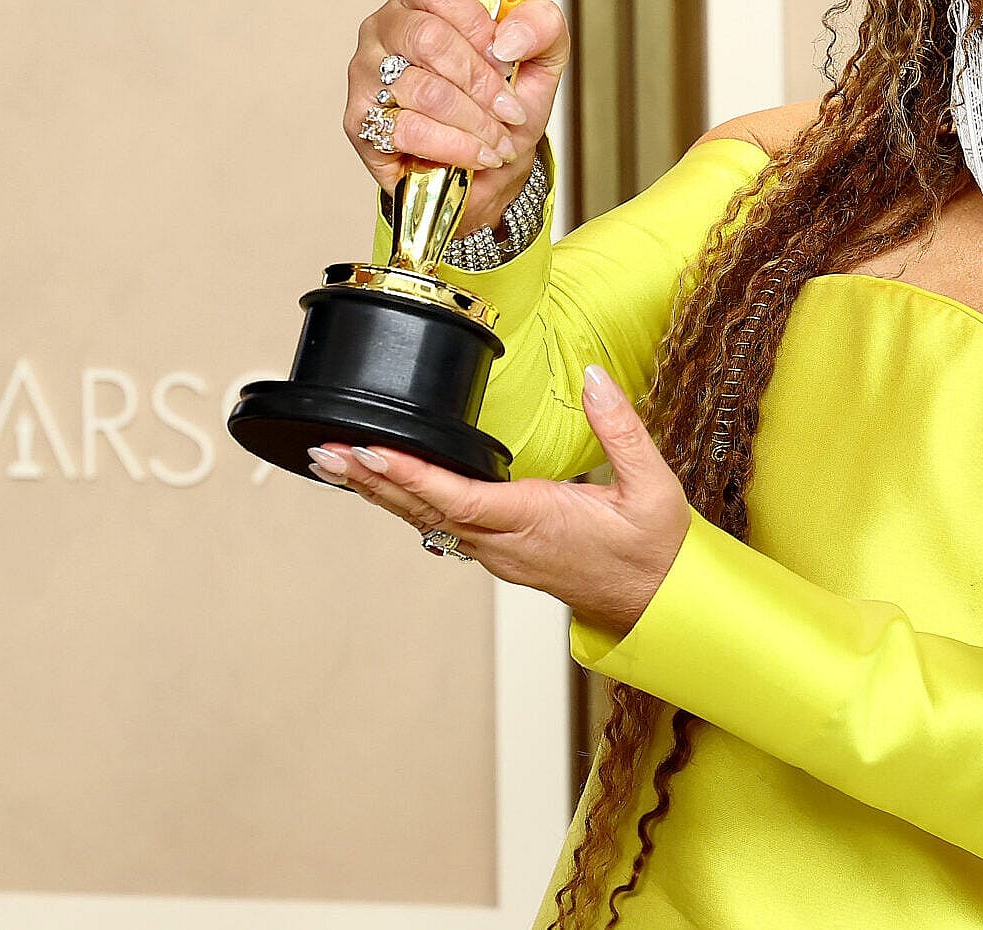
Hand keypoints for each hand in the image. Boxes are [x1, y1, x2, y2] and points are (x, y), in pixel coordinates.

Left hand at [307, 365, 688, 636]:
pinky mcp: (499, 554)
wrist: (657, 604)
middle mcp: (506, 543)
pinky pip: (441, 525)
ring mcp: (498, 553)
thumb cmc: (653, 553)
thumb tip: (594, 379)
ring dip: (379, 492)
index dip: (411, 476)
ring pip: (426, 520)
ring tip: (336, 463)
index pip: (460, 498)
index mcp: (536, 522)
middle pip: (425, 511)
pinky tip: (382, 486)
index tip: (371, 453)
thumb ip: (620, 428)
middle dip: (371, 481)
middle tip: (326, 453)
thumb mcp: (652, 487)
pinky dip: (405, 502)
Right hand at [347, 0, 569, 235]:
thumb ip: (542, 27)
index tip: (506, 58)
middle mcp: (387, 27)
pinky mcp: (359, 119)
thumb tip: (510, 37)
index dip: (477, 23)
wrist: (490, 164)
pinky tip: (477, 154)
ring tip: (500, 140)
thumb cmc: (505, 104)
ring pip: (424, 89)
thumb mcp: (541, 59)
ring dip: (475, 122)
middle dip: (481, 82)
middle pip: (429, 37)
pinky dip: (455, 146)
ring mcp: (367, 72)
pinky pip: (408, 129)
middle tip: (510, 110)